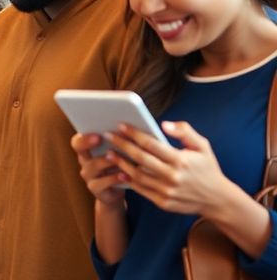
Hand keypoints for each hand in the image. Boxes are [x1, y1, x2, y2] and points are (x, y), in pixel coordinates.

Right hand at [71, 132, 125, 207]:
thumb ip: (119, 141)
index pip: (78, 139)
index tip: (97, 134)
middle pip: (79, 148)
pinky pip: (102, 182)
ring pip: (93, 165)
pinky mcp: (95, 188)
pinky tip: (126, 175)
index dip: (84, 137)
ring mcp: (88, 175)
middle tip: (99, 138)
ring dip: (108, 160)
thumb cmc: (121, 166)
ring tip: (123, 157)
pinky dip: (115, 178)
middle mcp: (84, 160)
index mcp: (88, 148)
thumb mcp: (120, 153)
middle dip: (87, 142)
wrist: (118, 190)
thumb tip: (129, 129)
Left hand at [105, 121, 232, 216]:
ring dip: (121, 163)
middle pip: (140, 158)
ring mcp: (167, 191)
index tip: (121, 126)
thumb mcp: (202, 146)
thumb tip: (164, 124)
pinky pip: (141, 189)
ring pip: (137, 175)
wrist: (217, 200)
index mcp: (181, 160)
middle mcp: (173, 176)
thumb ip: (185, 132)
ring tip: (109, 153)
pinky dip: (128, 180)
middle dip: (122, 145)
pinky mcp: (163, 202)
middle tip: (108, 136)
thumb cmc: (207, 168)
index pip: (152, 144)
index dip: (134, 134)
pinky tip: (119, 170)